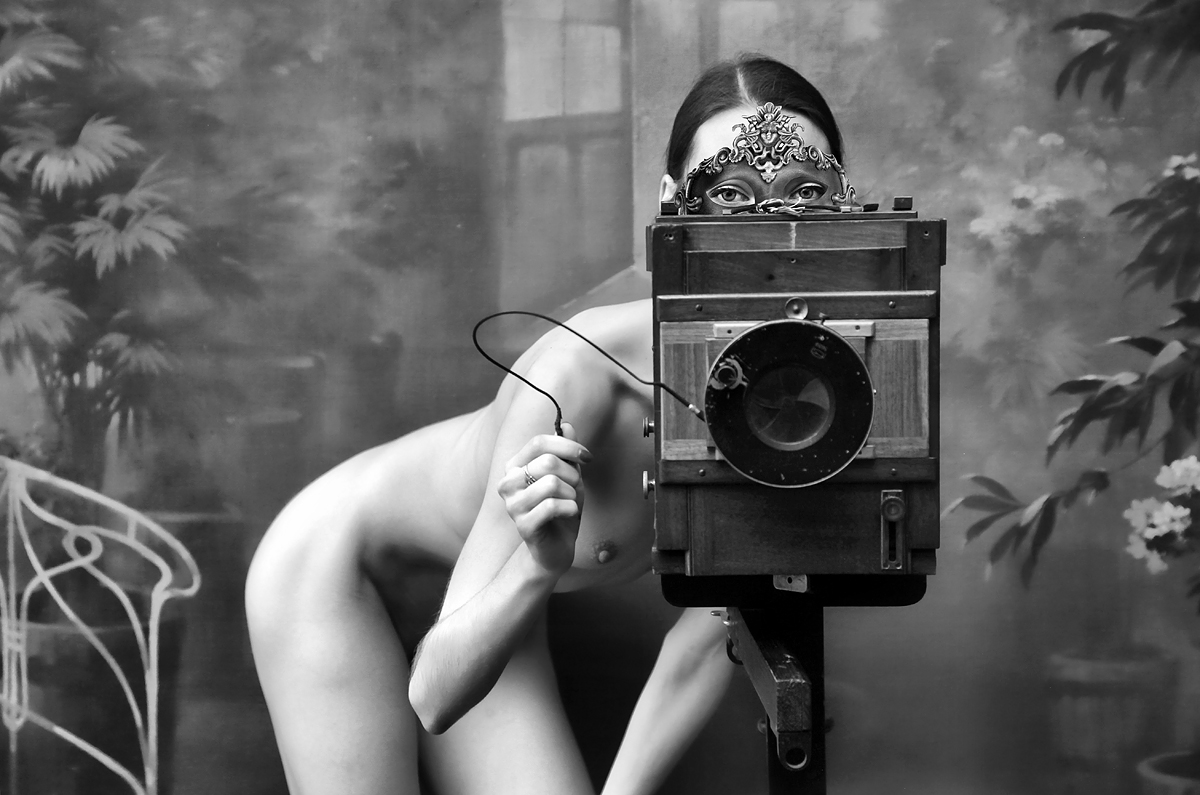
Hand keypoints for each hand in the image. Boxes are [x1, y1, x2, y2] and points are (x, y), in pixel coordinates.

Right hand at [498, 422, 591, 576]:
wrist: (556, 549)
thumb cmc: (561, 510)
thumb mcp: (569, 477)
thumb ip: (566, 453)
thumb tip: (566, 425)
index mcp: (515, 466)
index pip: (538, 442)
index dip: (568, 446)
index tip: (587, 456)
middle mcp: (507, 483)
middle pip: (547, 462)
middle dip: (572, 475)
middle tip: (575, 489)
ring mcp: (512, 505)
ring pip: (552, 483)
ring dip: (571, 494)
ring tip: (569, 503)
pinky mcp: (523, 525)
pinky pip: (553, 506)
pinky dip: (570, 508)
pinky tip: (568, 515)